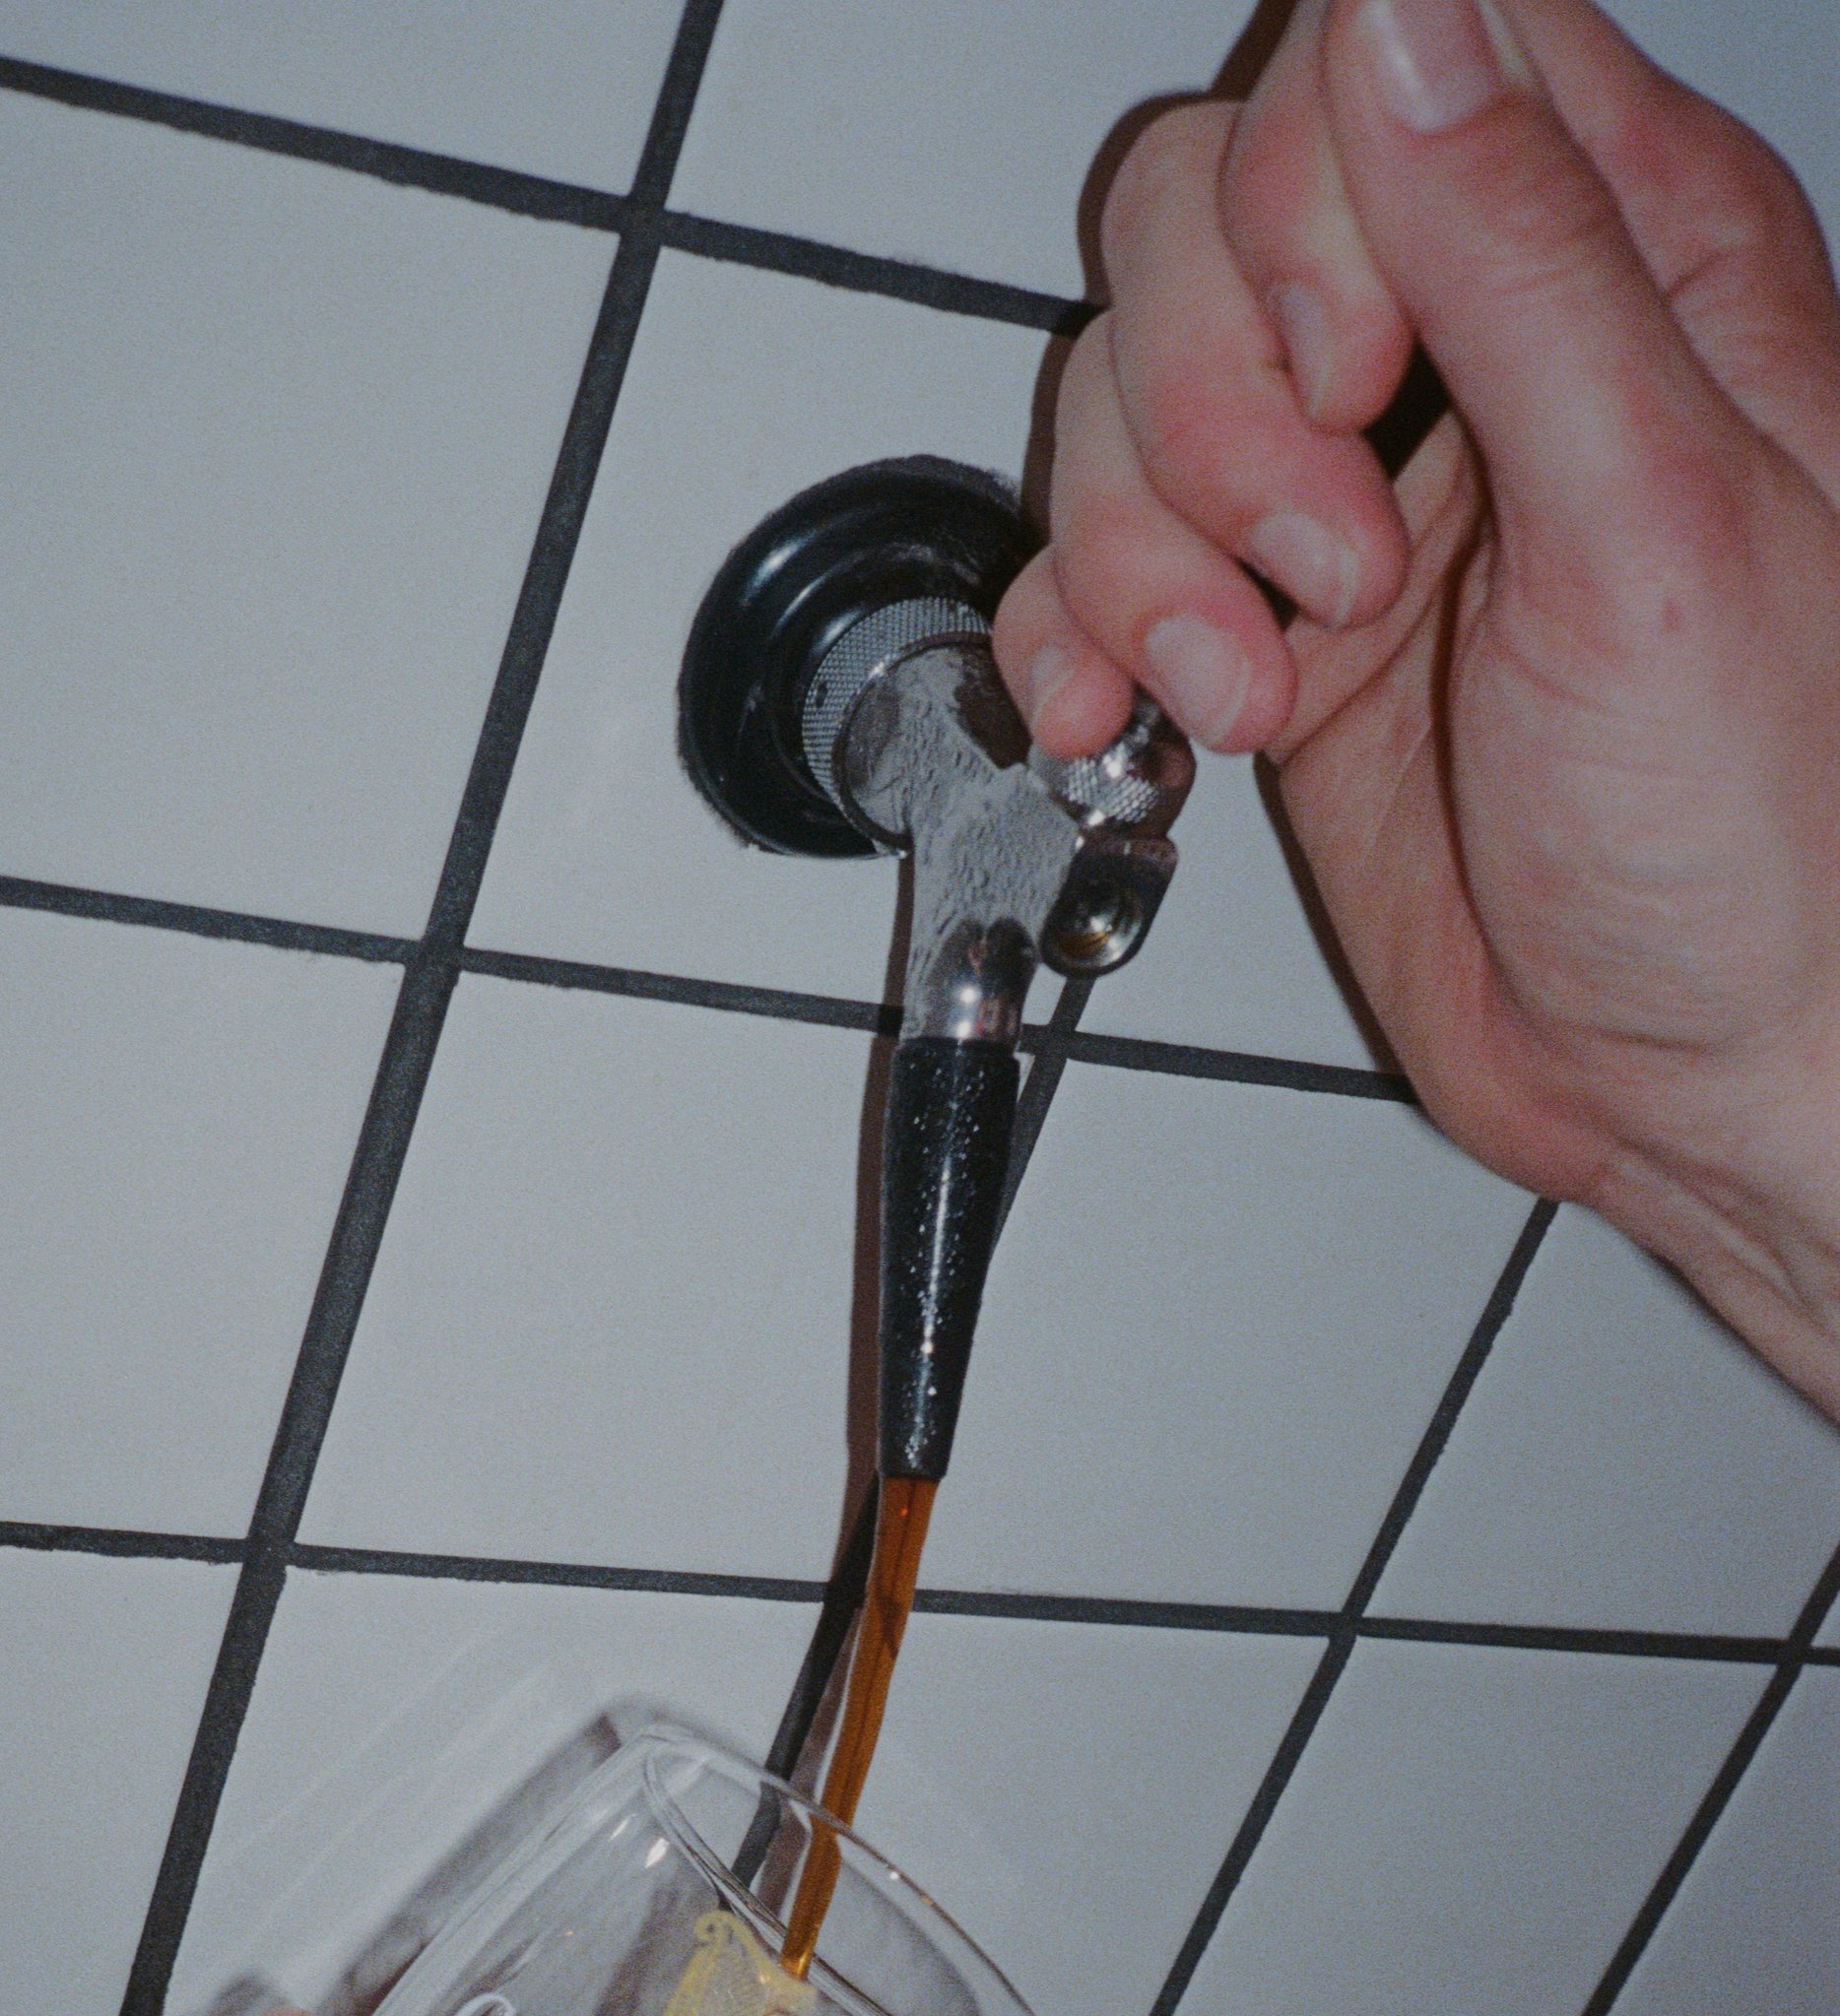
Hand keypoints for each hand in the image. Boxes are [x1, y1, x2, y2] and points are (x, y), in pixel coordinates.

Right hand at [996, 0, 1839, 1415]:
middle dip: (1211, 398)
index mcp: (1627, 256)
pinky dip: (1082, 640)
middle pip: (1211, 212)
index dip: (1310, 204)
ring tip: (1265, 674)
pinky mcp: (1263, 632)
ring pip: (1125, 390)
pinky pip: (1088, 569)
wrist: (1698, 1080)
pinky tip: (1161, 711)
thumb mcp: (1658, 520)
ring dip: (1146, 547)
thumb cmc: (1762, 841)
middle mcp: (1475, 349)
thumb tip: (1397, 22)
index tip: (1355, 379)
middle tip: (1327, 557)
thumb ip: (1521, 257)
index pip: (1381, 61)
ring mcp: (1355, 491)